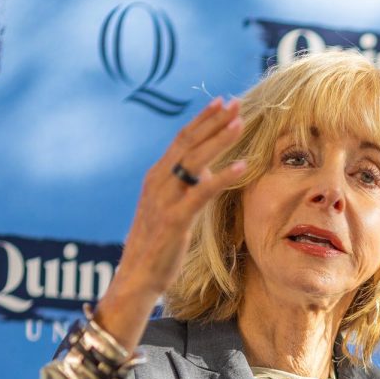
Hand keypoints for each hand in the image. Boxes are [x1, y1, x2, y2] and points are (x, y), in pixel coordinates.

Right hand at [97, 97, 246, 350]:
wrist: (137, 276)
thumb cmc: (157, 245)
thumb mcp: (170, 209)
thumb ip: (184, 188)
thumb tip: (205, 172)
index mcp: (157, 177)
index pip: (181, 140)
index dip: (202, 120)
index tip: (221, 103)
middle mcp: (158, 181)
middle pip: (188, 142)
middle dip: (213, 121)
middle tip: (235, 102)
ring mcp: (165, 198)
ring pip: (195, 161)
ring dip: (219, 140)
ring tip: (240, 123)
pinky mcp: (175, 218)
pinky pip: (202, 192)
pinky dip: (223, 176)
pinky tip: (242, 166)